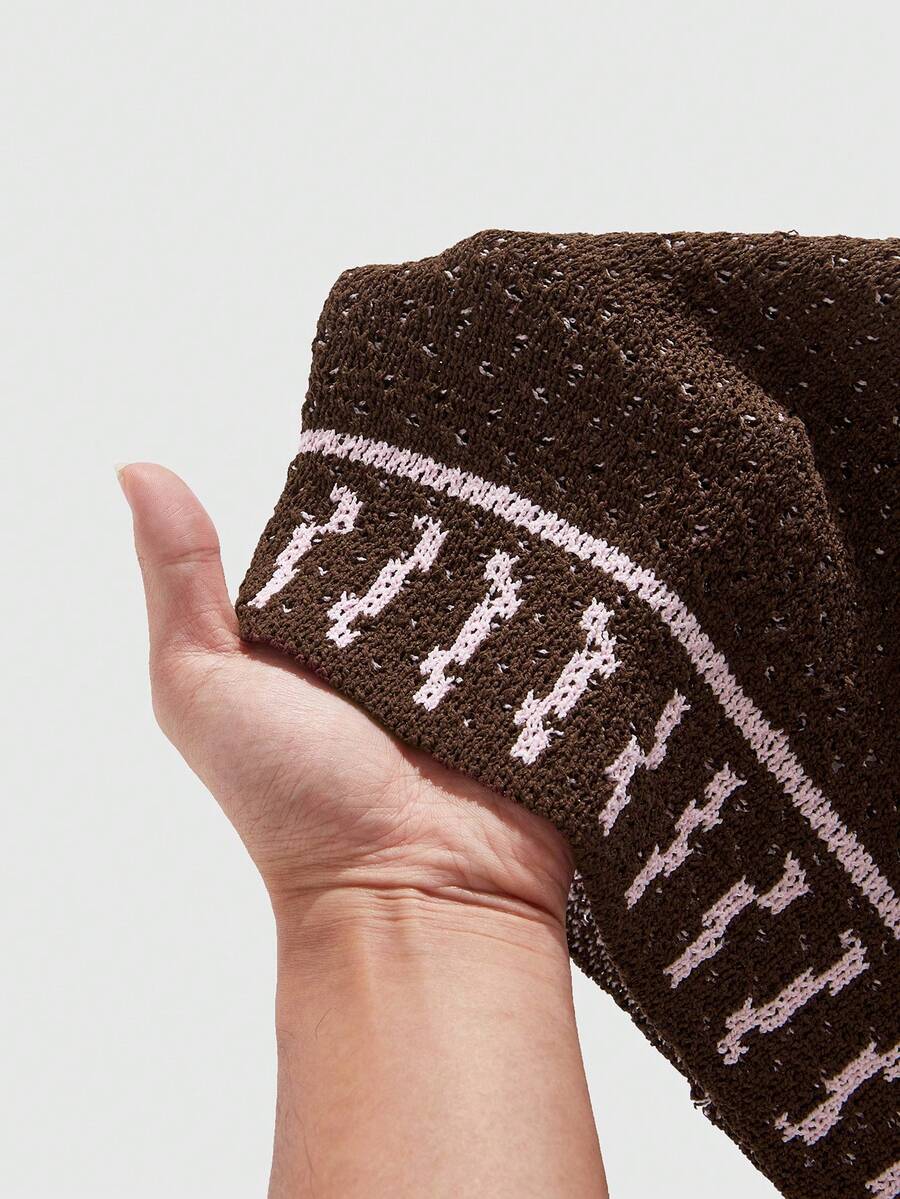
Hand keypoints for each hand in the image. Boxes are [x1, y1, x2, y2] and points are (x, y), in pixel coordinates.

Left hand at [119, 463, 573, 929]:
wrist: (416, 897)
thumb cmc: (295, 804)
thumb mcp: (204, 686)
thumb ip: (180, 581)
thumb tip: (135, 467)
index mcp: (318, 630)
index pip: (343, 528)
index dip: (358, 476)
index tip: (387, 415)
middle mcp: (396, 642)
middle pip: (426, 541)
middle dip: (447, 493)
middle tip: (479, 433)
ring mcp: (473, 664)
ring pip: (495, 572)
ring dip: (513, 535)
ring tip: (539, 468)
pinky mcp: (538, 688)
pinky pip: (553, 620)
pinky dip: (562, 587)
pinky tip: (579, 533)